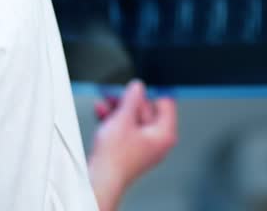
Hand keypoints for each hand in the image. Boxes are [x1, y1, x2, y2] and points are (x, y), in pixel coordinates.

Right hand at [87, 80, 177, 210]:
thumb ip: (132, 98)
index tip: (137, 88)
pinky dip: (114, 120)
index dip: (150, 93)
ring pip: (133, 120)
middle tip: (116, 95)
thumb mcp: (123, 119)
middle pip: (147, 111)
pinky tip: (102, 113)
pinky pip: (125, 130)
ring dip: (118, 109)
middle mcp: (157, 142)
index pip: (166, 104)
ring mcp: (143, 148)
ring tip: (105, 103)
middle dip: (128, 101)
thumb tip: (138, 87)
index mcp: (164, 134)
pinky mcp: (129, 152)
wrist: (100, 180)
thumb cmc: (114, 158)